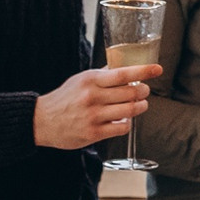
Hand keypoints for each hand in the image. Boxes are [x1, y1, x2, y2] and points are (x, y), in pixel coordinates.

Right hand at [33, 64, 159, 150]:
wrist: (42, 121)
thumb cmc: (65, 98)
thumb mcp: (80, 80)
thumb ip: (103, 75)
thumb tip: (124, 66)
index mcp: (90, 80)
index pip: (122, 73)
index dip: (143, 71)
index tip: (157, 69)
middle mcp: (92, 97)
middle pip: (131, 93)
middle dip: (143, 91)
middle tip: (144, 91)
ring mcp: (93, 116)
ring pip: (130, 110)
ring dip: (139, 107)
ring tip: (139, 105)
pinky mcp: (93, 133)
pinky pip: (122, 128)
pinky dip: (127, 123)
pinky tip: (123, 120)